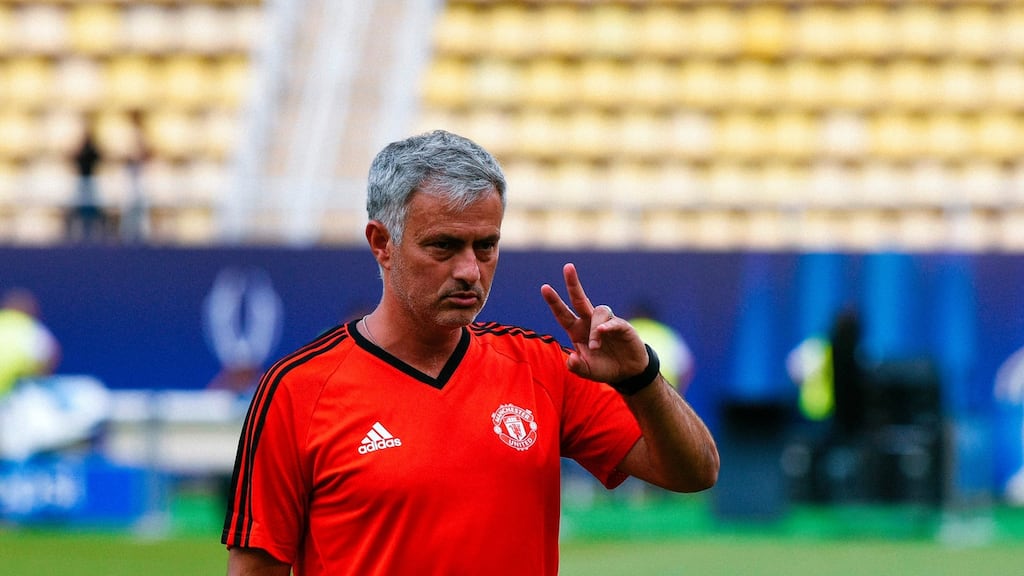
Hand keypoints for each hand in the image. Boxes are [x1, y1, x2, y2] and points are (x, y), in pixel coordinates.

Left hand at [541, 263, 648, 382]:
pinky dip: (607, 325)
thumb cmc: (604, 367)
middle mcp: (589, 322)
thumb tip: (570, 359)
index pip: (563, 313)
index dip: (554, 302)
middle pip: (579, 299)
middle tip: (568, 267)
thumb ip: (577, 367)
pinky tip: (604, 332)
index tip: (545, 287)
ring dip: (594, 329)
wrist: (627, 372)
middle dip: (573, 283)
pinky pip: (613, 321)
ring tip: (596, 346)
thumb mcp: (587, 371)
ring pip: (597, 312)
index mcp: (577, 330)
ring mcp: (606, 322)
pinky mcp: (622, 326)